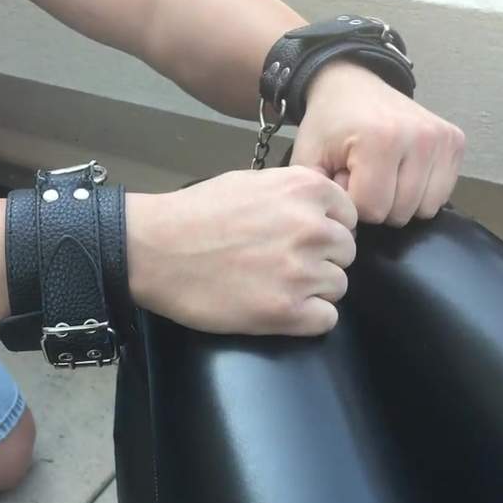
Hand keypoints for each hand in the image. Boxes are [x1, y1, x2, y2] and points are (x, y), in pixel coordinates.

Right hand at [126, 167, 356, 336]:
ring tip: (273, 286)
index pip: (349, 216)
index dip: (327, 229)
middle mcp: (312, 228)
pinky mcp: (286, 311)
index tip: (301, 239)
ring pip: (338, 287)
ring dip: (312, 290)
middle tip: (281, 264)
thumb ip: (294, 194)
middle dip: (320, 259)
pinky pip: (326, 320)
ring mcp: (301, 271)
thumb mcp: (252, 182)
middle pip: (345, 253)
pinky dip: (306, 319)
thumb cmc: (195, 213)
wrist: (154, 249)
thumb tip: (324, 211)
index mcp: (306, 189)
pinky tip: (276, 308)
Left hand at [292, 60, 465, 225]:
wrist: (352, 84)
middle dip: (375, 204)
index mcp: (380, 140)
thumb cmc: (328, 125)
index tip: (344, 178)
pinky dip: (419, 192)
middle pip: (399, 212)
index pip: (371, 209)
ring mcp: (442, 139)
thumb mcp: (308, 159)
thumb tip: (348, 232)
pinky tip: (400, 171)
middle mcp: (419, 138)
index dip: (352, 203)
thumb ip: (323, 197)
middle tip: (362, 175)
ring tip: (381, 173)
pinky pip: (440, 195)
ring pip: (423, 209)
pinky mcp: (455, 142)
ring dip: (398, 201)